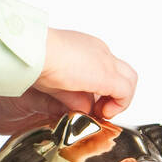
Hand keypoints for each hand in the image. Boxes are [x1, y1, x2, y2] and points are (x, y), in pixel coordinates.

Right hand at [0, 29, 137, 135]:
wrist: (33, 51)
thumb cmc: (34, 61)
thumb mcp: (56, 83)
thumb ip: (73, 97)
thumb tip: (85, 110)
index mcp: (84, 49)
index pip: (103, 69)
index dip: (100, 90)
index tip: (90, 104)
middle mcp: (99, 51)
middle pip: (121, 72)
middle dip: (114, 94)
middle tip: (100, 109)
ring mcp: (105, 61)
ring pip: (129, 79)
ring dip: (119, 100)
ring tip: (102, 112)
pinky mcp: (107, 75)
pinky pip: (126, 92)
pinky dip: (119, 105)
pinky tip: (103, 112)